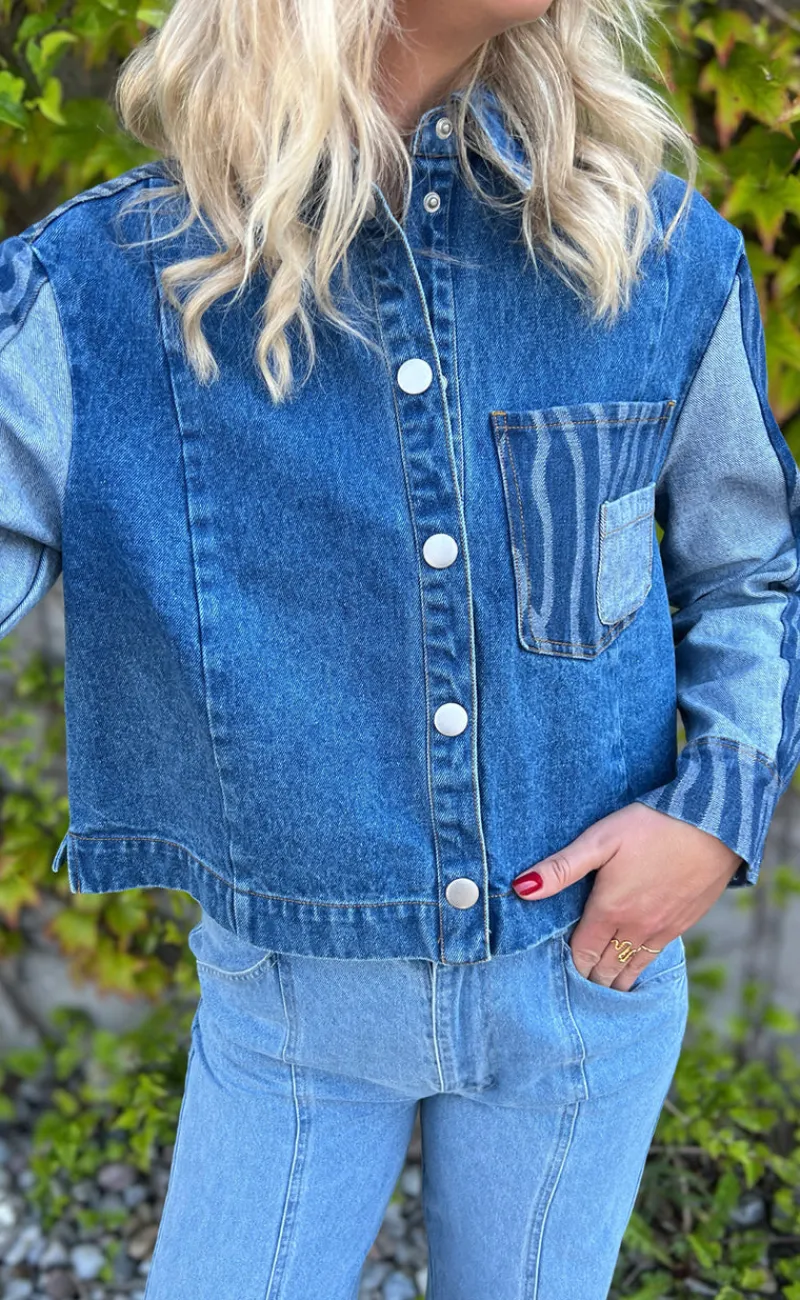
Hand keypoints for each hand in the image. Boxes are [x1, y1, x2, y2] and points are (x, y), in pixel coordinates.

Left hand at [511, 803, 742, 990]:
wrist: (712, 824)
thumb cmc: (651, 826)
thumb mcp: (600, 839)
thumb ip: (561, 868)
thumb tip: (521, 888)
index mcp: (610, 910)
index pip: (582, 953)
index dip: (569, 965)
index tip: (556, 973)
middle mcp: (635, 928)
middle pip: (605, 969)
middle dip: (589, 980)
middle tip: (574, 988)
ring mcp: (661, 930)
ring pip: (631, 970)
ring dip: (613, 981)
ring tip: (598, 989)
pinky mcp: (682, 925)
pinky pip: (654, 959)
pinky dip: (638, 971)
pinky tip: (631, 972)